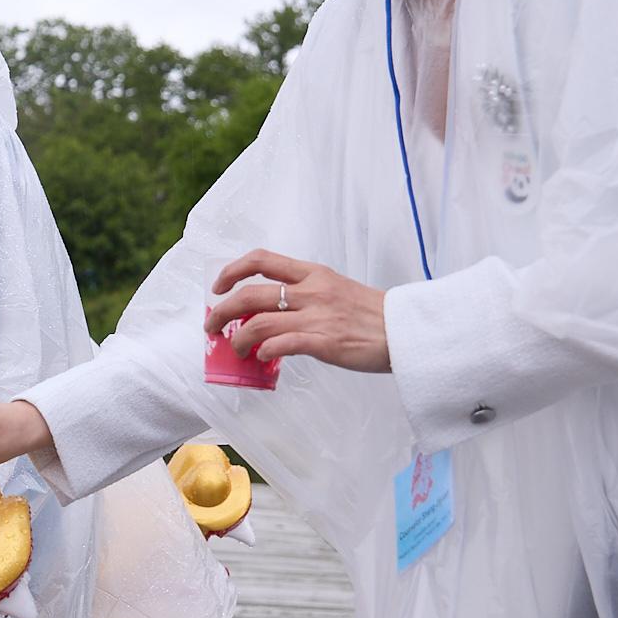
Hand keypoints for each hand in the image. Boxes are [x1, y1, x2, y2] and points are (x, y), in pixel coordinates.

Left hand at [207, 250, 390, 372]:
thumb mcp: (336, 290)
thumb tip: (270, 312)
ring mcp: (317, 316)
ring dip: (237, 338)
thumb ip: (305, 295)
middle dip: (222, 311)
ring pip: (258, 322)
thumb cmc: (372, 315)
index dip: (232, 270)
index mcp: (313, 274)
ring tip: (235, 349)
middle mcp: (311, 291)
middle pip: (250, 293)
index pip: (262, 260)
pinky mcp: (324, 342)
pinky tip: (261, 357)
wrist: (406, 330)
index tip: (218, 286)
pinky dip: (264, 351)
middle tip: (212, 326)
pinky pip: (281, 345)